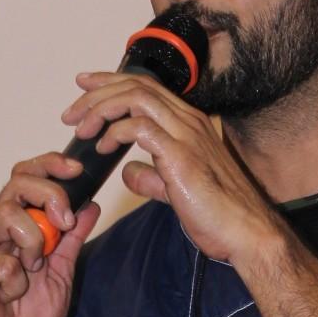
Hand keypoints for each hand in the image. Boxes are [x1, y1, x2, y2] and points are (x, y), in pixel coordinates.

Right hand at [0, 154, 100, 316]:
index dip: (50, 166)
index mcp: (14, 226)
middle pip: (16, 184)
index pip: (25, 177)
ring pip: (6, 216)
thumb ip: (71, 240)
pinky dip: (14, 281)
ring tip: (32, 271)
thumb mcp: (61, 274)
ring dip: (33, 242)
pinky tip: (9, 296)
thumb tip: (89, 205)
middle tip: (64, 222)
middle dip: (49, 195)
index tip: (77, 171)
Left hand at [60, 73, 278, 266]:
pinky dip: (114, 133)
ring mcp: (186, 135)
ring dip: (101, 109)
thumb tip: (128, 171)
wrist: (245, 233)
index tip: (84, 88)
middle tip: (71, 114)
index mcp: (189, 123)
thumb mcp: (175, 189)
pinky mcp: (181, 156)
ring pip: (135, 98)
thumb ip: (152, 176)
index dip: (110, 83)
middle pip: (135, 85)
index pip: (145, 87)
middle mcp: (189, 121)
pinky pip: (139, 128)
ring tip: (82, 129)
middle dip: (96, 94)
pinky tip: (103, 148)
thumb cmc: (218, 215)